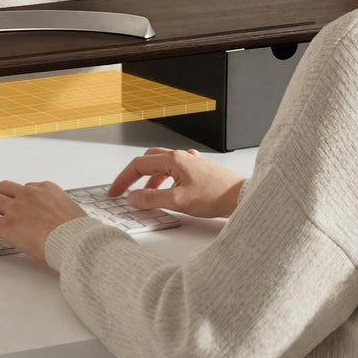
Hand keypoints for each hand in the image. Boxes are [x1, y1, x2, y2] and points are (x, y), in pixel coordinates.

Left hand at [0, 180, 87, 263]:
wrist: (76, 241)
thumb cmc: (80, 233)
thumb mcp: (75, 213)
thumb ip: (64, 212)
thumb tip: (68, 221)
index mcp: (47, 189)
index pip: (28, 187)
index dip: (20, 197)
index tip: (18, 205)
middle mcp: (29, 194)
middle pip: (4, 187)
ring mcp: (16, 208)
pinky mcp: (7, 225)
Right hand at [107, 147, 244, 218]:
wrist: (243, 198)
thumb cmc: (216, 196)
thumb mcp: (178, 201)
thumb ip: (151, 199)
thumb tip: (133, 198)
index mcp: (174, 159)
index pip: (139, 165)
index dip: (123, 179)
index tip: (115, 192)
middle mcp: (182, 157)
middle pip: (149, 161)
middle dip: (134, 175)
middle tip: (125, 190)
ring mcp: (191, 163)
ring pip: (162, 167)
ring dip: (150, 180)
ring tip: (145, 197)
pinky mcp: (199, 171)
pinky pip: (174, 172)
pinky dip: (164, 182)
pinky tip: (167, 194)